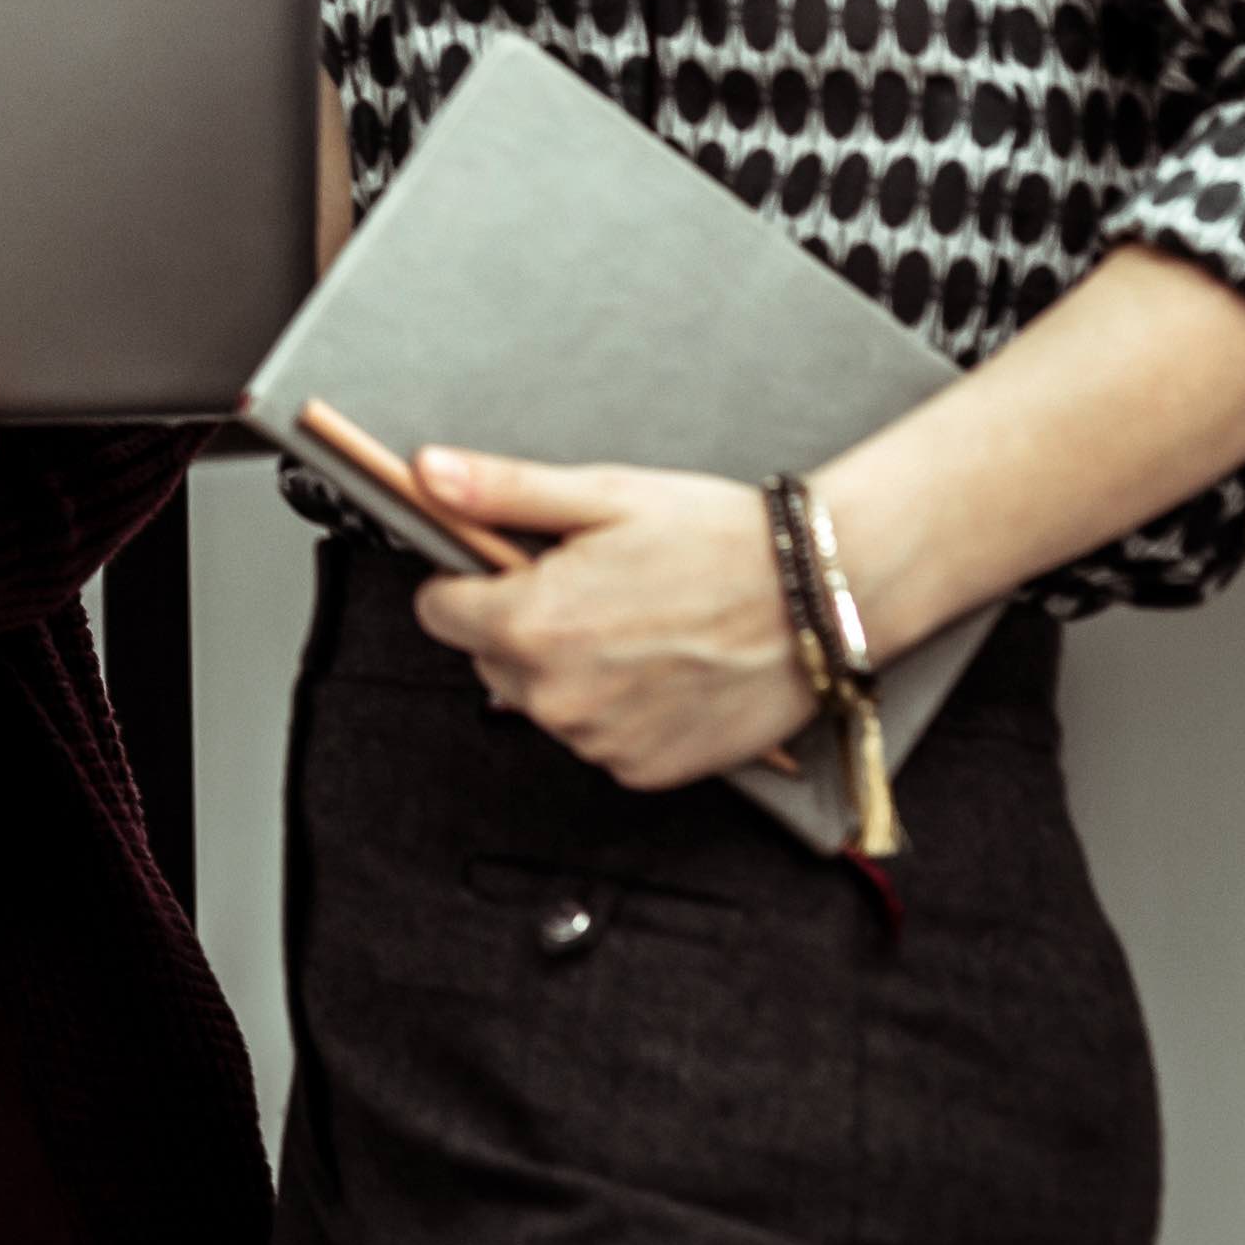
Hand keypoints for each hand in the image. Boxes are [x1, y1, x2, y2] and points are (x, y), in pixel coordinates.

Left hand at [402, 449, 816, 791]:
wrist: (818, 600)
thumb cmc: (719, 541)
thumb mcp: (603, 496)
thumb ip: (501, 491)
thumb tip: (426, 474)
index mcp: (532, 624)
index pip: (439, 612)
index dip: (469, 581)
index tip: (509, 566)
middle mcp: (556, 696)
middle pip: (488, 658)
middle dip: (520, 623)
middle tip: (592, 586)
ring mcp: (599, 741)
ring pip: (542, 700)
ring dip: (568, 668)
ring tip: (637, 623)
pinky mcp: (643, 770)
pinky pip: (596, 737)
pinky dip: (614, 708)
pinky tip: (660, 666)